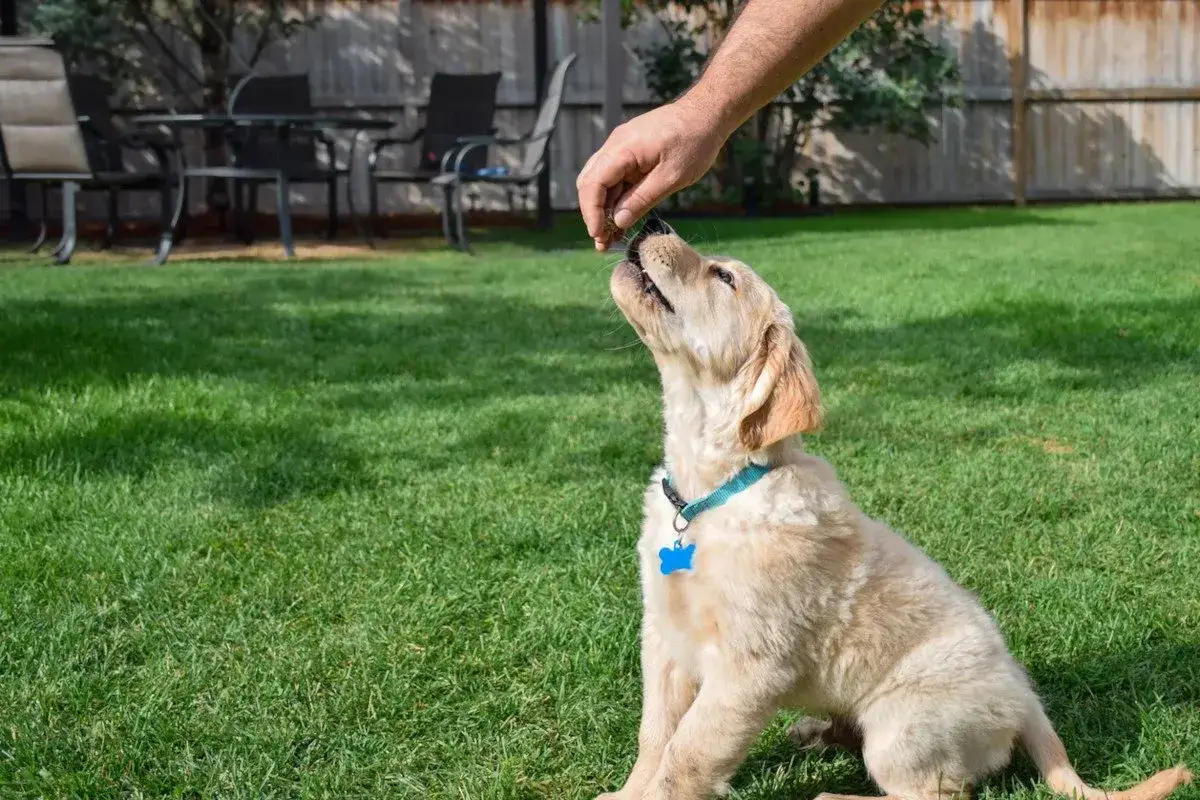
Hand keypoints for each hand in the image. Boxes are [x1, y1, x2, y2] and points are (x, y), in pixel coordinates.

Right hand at [576, 98, 727, 250]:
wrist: (708, 114)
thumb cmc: (694, 142)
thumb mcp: (671, 177)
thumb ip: (642, 199)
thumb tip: (618, 221)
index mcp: (622, 149)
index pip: (593, 184)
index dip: (592, 212)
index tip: (598, 235)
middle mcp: (615, 145)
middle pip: (591, 183)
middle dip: (594, 214)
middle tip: (603, 242)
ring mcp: (621, 147)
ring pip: (601, 182)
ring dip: (604, 209)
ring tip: (610, 237)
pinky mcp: (630, 152)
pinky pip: (616, 177)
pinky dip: (616, 198)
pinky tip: (621, 220)